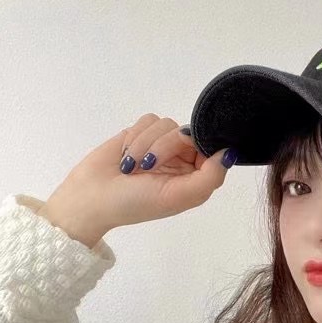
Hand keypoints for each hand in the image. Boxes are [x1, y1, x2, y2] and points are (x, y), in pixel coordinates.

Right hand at [39, 114, 234, 236]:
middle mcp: (183, 160)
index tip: (187, 153)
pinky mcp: (142, 133)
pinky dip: (135, 136)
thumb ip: (210, 177)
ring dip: (146, 144)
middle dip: (167, 146)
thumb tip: (230, 153)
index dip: (201, 146)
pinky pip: (149, 119)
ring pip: (168, 124)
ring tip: (133, 166)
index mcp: (197, 177)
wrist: (91, 198)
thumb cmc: (136, 203)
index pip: (214, 149)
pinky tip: (126, 156)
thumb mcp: (179, 196)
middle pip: (190, 132)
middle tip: (149, 165)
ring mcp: (162, 145)